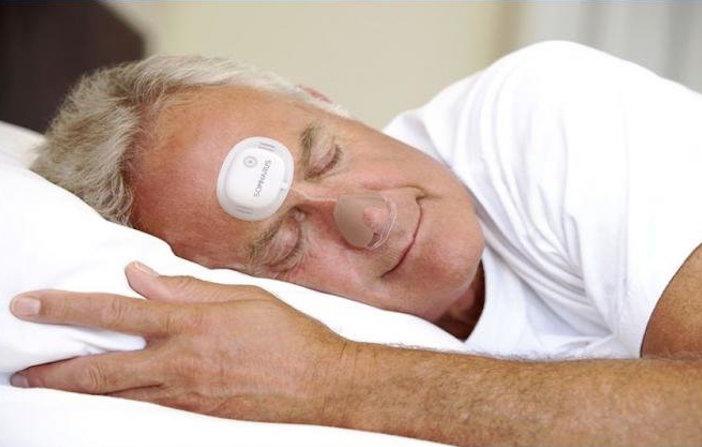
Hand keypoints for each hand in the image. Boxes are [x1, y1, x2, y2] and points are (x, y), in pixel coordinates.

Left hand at [9, 262, 354, 424]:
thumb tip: (140, 275)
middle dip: (54, 368)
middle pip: (102, 369)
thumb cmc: (286, 335)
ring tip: (46, 383)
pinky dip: (117, 397)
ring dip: (76, 388)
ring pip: (116, 393)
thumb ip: (186, 286)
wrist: (319, 383)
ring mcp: (185, 392)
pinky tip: (105, 392)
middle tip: (21, 369)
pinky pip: (145, 403)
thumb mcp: (241, 297)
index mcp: (192, 323)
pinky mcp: (195, 411)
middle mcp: (180, 361)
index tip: (32, 305)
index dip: (68, 308)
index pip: (117, 311)